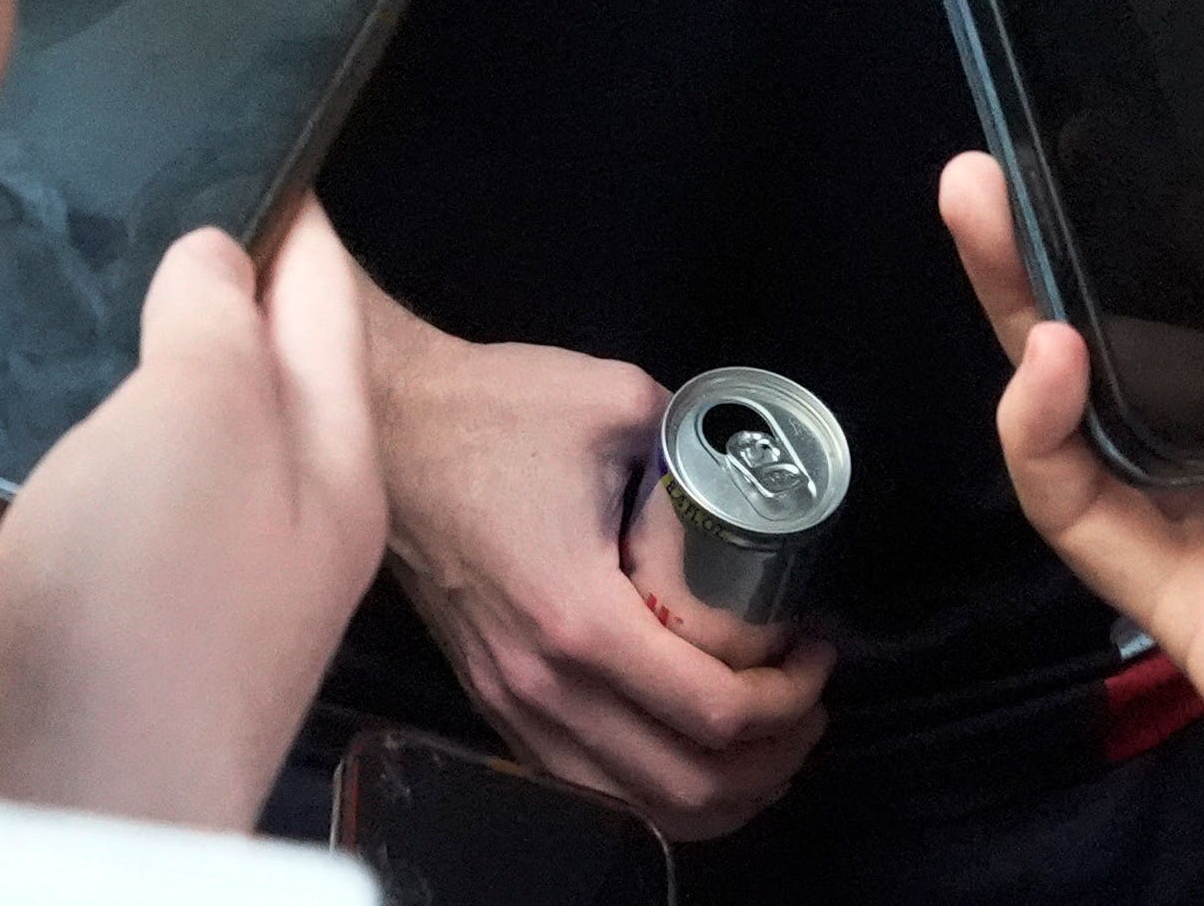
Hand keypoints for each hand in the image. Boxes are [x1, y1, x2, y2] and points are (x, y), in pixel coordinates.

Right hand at [0, 209, 387, 831]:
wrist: (46, 853)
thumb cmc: (148, 642)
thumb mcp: (205, 423)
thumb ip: (214, 325)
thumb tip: (219, 257)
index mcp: (314, 474)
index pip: (320, 308)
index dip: (292, 215)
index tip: (269, 136)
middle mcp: (233, 546)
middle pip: (200, 393)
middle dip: (148, 301)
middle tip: (94, 204)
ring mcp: (126, 617)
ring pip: (74, 478)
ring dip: (16, 412)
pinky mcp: (21, 678)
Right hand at [363, 298, 826, 835]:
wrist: (385, 427)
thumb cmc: (489, 409)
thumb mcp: (614, 399)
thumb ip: (693, 436)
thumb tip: (745, 464)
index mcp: (579, 618)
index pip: (712, 710)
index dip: (789, 697)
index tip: (818, 650)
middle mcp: (543, 684)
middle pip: (684, 784)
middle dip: (769, 761)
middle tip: (807, 707)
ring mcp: (511, 703)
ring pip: (634, 803)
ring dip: (717, 790)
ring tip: (764, 742)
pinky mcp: (491, 700)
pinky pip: (586, 782)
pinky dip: (653, 787)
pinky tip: (685, 747)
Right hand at [940, 137, 1203, 905]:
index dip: (1198, 208)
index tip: (1156, 117)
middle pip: (1154, 331)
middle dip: (1074, 238)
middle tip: (1014, 145)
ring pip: (1092, 405)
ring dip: (1024, 308)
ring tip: (986, 207)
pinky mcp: (1190, 609)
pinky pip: (1084, 513)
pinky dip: (1039, 436)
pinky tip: (1045, 359)